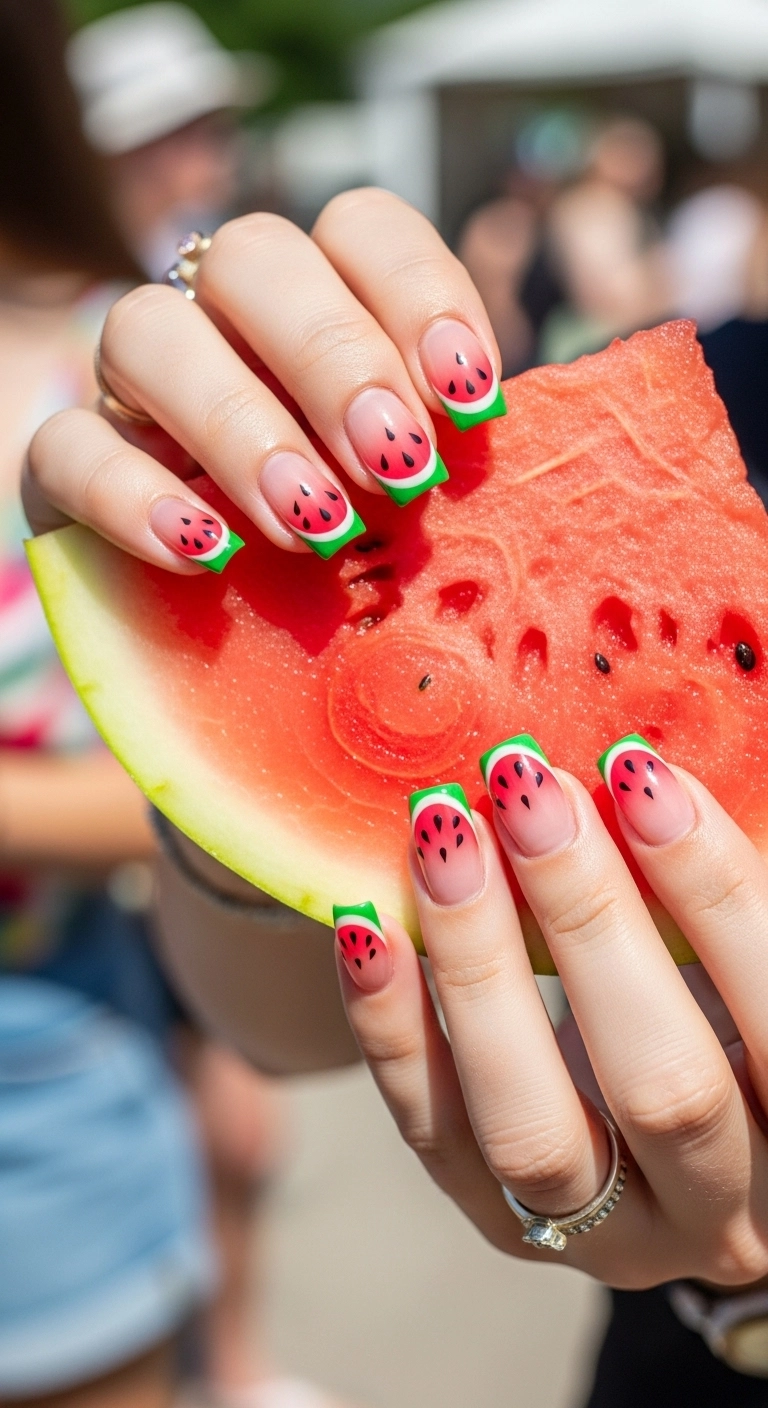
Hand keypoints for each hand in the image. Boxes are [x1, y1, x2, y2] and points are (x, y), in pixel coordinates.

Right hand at [23, 190, 502, 568]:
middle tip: (393, 465)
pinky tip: (206, 551)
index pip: (362, 228)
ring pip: (145, 328)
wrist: (241, 647)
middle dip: (333, 357)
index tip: (470, 397)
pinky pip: (67, 445)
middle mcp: (225, 321)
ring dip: (240, 423)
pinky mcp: (71, 465)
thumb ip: (450, 452)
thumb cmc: (356, 555)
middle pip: (253, 255)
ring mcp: (138, 387)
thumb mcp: (418, 499)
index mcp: (326, 306)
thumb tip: (509, 435)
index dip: (420, 293)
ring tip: (313, 522)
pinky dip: (134, 495)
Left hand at [335, 736, 767, 1288]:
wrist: (679, 1164)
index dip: (711, 886)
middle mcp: (726, 1211)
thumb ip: (710, 906)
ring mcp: (609, 1237)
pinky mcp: (505, 1226)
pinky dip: (392, 1027)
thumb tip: (635, 772)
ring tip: (444, 836)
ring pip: (533, 1129)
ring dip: (481, 965)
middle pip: (662, 1082)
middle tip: (525, 788)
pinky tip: (367, 927)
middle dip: (586, 915)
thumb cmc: (727, 1023)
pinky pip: (436, 1135)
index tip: (636, 768)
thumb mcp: (740, 971)